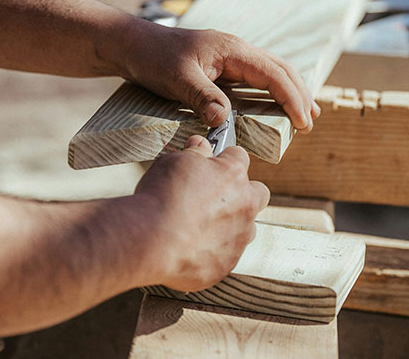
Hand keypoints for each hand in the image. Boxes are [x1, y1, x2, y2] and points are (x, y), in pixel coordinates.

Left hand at [122, 22, 320, 130]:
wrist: (133, 45)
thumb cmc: (153, 58)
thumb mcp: (176, 79)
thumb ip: (202, 96)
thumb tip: (224, 120)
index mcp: (232, 49)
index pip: (273, 73)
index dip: (291, 98)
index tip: (303, 122)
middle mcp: (237, 50)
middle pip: (281, 69)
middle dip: (299, 94)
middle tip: (310, 123)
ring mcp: (231, 57)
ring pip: (271, 71)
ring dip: (290, 91)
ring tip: (305, 114)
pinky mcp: (223, 66)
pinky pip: (256, 77)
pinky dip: (272, 91)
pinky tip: (274, 104)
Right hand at [135, 136, 269, 291]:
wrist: (150, 240)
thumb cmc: (161, 197)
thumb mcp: (174, 162)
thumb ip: (194, 153)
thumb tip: (200, 144)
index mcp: (233, 175)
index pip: (240, 157)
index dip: (224, 159)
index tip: (212, 163)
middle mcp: (244, 206)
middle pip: (258, 193)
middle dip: (242, 192)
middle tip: (215, 195)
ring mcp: (238, 238)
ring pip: (246, 228)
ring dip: (230, 225)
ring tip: (199, 226)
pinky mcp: (226, 264)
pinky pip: (225, 255)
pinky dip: (212, 251)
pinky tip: (188, 247)